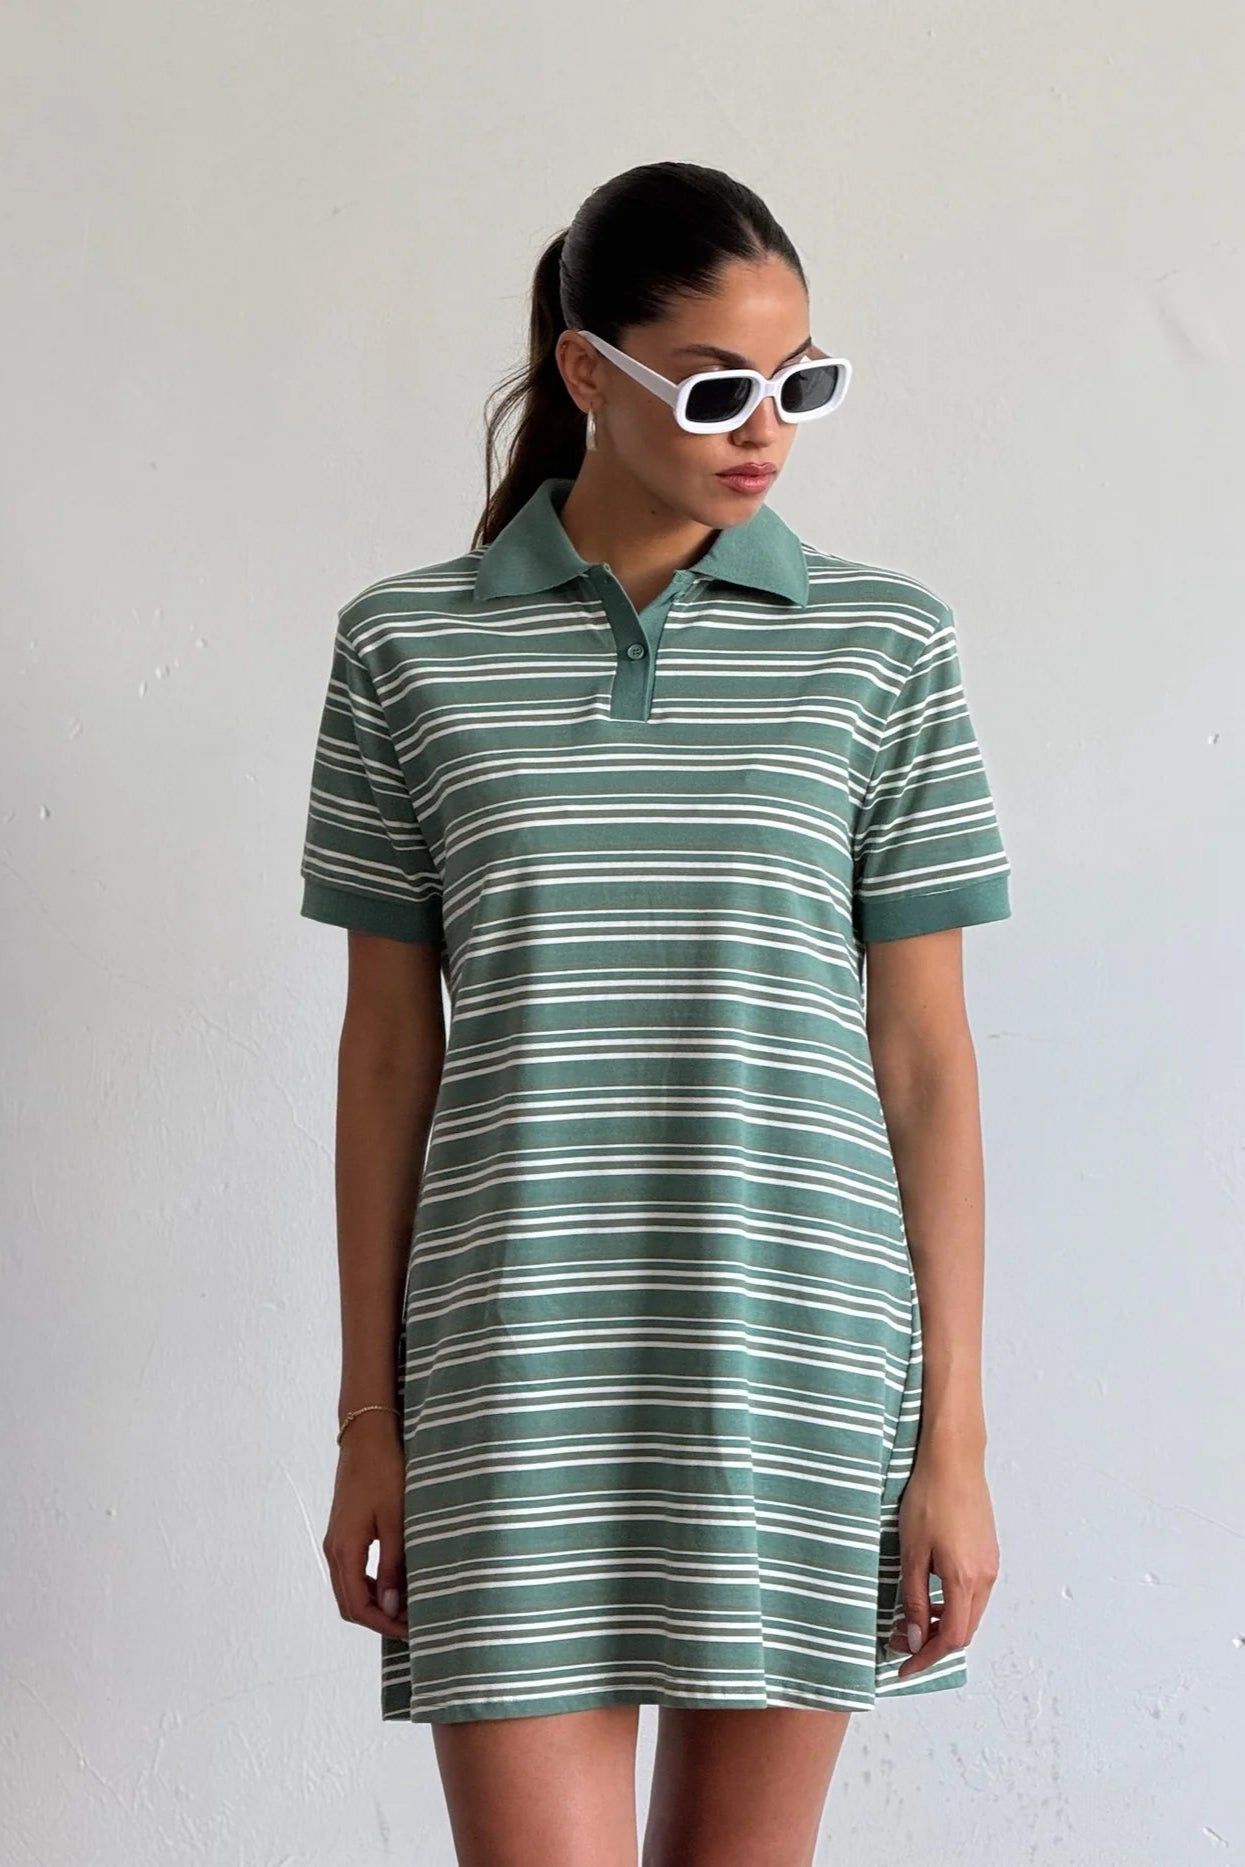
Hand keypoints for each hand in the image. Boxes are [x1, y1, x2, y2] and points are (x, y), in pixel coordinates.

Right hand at [322, 1414, 408, 1640]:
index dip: (383, 1624)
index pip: (357, 1606)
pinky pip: (351, 1571)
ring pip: (349, 1589)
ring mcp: (336, 1540)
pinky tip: (394, 1583)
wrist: (367, 1437)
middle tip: (412, 1624)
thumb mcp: (396, 1521)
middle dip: (379, 1619)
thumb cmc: (385, 1473)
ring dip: (374, 1603)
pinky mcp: (343, 1532)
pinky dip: (370, 1585)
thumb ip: (391, 1566)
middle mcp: (333, 1549)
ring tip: (407, 1606)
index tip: (411, 1631)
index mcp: (344, 1549)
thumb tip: (389, 1607)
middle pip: (349, 1603)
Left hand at [886, 1439, 998, 1680]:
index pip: (950, 1638)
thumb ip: (913, 1598)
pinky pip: (974, 1593)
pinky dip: (953, 1604)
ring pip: (969, 1612)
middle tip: (901, 1643)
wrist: (954, 1459)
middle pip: (963, 1630)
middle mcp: (985, 1577)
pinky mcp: (988, 1552)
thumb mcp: (912, 1551)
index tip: (903, 1666)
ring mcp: (990, 1564)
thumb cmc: (929, 1498)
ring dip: (943, 1623)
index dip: (926, 1658)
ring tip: (912, 1619)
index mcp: (965, 1579)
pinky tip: (931, 1593)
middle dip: (933, 1644)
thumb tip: (913, 1638)